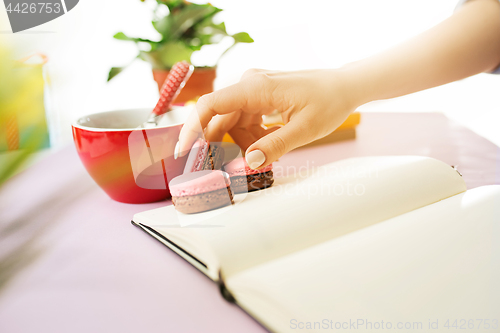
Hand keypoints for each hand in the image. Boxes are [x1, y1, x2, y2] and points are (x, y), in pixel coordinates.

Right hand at [176, 68, 361, 168]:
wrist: (344, 86)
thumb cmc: (329, 101)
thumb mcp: (304, 129)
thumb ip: (274, 146)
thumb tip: (248, 163)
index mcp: (256, 88)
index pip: (210, 106)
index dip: (192, 128)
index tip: (184, 151)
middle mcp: (250, 84)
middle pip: (219, 118)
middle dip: (221, 145)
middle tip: (223, 169)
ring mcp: (254, 89)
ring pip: (232, 122)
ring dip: (243, 143)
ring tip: (267, 156)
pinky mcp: (260, 96)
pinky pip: (245, 120)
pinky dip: (252, 137)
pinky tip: (269, 146)